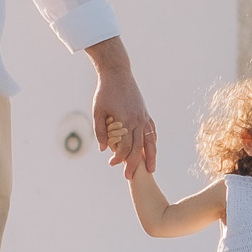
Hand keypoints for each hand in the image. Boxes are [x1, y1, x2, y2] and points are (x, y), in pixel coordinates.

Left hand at [86, 37, 154, 178]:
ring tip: (151, 170)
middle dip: (134, 164)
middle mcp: (137, 121)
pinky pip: (152, 132)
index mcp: (125, 121)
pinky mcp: (146, 114)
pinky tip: (152, 150)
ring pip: (150, 142)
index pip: (124, 146)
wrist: (118, 73)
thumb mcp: (98, 111)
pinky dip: (152, 142)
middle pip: (138, 148)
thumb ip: (100, 131)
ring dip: (150, 157)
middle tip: (129, 177)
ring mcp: (144, 117)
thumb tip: (103, 149)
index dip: (118, 157)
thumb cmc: (105, 92)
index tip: (112, 164)